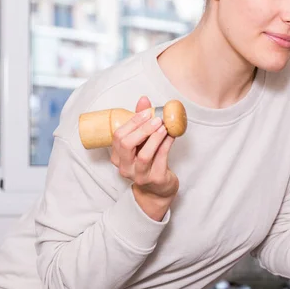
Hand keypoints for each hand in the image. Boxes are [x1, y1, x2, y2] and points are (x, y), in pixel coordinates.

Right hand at [110, 96, 178, 219]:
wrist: (158, 189)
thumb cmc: (148, 162)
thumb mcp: (141, 142)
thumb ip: (140, 121)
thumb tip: (144, 99)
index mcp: (118, 156)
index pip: (118, 136)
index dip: (132, 122)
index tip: (147, 112)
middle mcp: (125, 167)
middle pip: (126, 145)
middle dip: (142, 129)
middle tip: (156, 119)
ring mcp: (139, 175)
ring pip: (144, 155)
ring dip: (155, 138)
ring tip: (164, 126)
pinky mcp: (155, 179)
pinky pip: (161, 159)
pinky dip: (166, 144)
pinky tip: (172, 135)